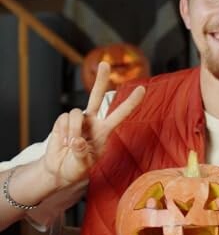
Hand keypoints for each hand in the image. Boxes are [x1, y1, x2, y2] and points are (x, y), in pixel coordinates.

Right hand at [43, 62, 144, 187]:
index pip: (121, 114)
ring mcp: (78, 120)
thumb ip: (80, 153)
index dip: (131, 102)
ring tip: (71, 145)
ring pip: (76, 113)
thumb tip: (77, 141)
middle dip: (100, 80)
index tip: (142, 89)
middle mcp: (93, 122)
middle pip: (98, 96)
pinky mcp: (63, 120)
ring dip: (73, 131)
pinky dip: (63, 132)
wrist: (59, 170)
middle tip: (104, 64)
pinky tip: (63, 142)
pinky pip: (64, 119)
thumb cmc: (76, 168)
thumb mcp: (82, 165)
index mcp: (104, 131)